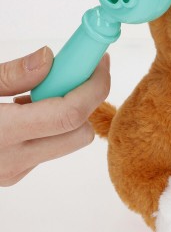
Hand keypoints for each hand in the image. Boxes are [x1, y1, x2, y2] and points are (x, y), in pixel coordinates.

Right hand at [0, 46, 110, 186]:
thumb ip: (10, 74)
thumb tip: (49, 58)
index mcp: (0, 134)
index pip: (70, 114)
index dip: (93, 85)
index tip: (99, 61)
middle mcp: (12, 160)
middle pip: (80, 133)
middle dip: (85, 100)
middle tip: (74, 72)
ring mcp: (13, 171)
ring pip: (66, 141)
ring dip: (66, 111)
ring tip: (38, 88)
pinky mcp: (12, 173)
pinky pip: (48, 147)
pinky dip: (49, 124)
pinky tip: (24, 107)